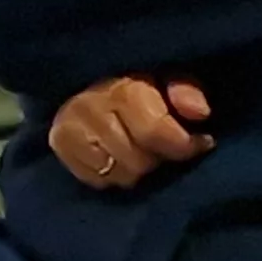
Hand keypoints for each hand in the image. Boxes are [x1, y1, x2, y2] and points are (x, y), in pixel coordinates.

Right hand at [49, 76, 212, 190]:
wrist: (93, 81)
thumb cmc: (142, 84)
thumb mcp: (170, 79)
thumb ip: (186, 91)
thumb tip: (200, 112)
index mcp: (122, 88)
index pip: (153, 131)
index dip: (182, 144)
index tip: (202, 142)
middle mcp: (89, 107)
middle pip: (137, 161)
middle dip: (157, 157)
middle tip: (161, 145)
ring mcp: (69, 128)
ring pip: (119, 175)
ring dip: (137, 169)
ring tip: (140, 150)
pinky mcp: (59, 145)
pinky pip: (98, 180)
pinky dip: (114, 174)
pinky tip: (118, 157)